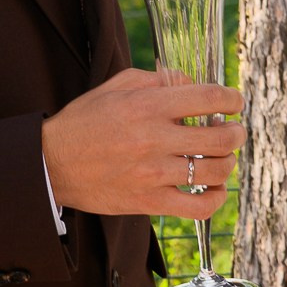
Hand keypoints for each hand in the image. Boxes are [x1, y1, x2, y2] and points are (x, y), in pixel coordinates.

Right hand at [44, 67, 241, 219]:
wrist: (50, 164)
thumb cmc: (84, 122)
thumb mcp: (116, 86)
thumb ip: (157, 79)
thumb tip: (192, 81)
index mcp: (147, 106)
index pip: (209, 98)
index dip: (232, 99)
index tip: (235, 102)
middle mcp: (154, 139)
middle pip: (221, 137)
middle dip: (236, 132)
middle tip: (234, 131)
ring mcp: (153, 174)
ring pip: (215, 170)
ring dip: (229, 162)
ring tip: (223, 156)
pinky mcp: (148, 202)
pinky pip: (198, 207)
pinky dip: (217, 199)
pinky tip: (216, 188)